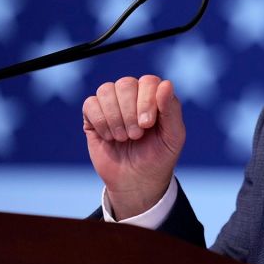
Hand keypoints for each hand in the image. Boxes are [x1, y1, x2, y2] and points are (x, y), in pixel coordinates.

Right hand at [82, 75, 184, 218]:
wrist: (136, 181)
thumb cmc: (158, 157)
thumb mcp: (173, 137)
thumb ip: (171, 110)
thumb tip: (166, 84)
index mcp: (155, 97)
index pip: (148, 81)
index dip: (146, 101)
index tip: (148, 125)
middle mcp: (133, 96)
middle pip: (125, 84)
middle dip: (129, 112)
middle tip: (136, 135)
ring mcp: (112, 105)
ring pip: (106, 90)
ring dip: (115, 117)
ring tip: (123, 138)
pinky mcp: (93, 116)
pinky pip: (90, 104)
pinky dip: (100, 121)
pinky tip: (109, 137)